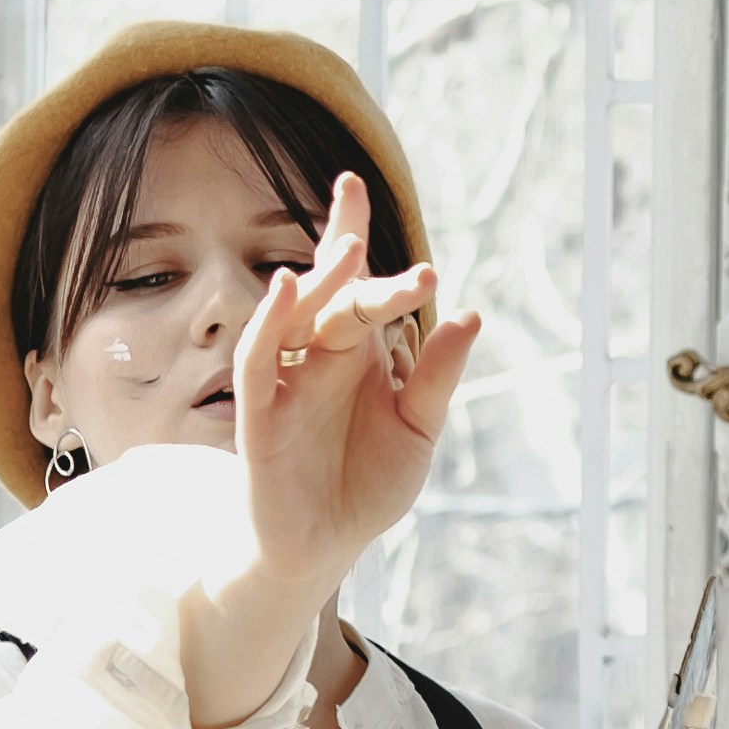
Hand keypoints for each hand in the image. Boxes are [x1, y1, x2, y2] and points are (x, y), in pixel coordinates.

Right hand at [177, 181, 481, 728]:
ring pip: (293, 315)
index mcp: (356, 349)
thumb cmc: (367, 482)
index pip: (354, 281)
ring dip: (318, 282)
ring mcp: (284, 380)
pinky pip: (257, 359)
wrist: (327, 547)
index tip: (353, 181)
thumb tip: (471, 313)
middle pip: (334, 294)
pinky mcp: (258, 414)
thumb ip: (439, 374)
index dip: (349, 230)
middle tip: (377, 241)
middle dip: (355, 265)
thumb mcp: (419, 427)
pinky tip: (284, 290)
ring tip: (347, 249)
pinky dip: (268, 324)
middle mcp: (316, 353)